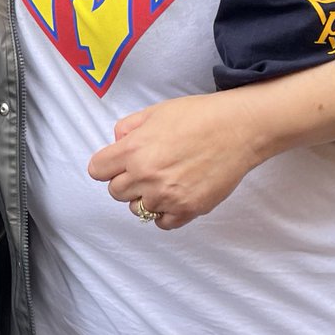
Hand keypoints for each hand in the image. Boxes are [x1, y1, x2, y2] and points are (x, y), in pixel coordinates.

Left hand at [87, 92, 265, 228]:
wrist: (237, 129)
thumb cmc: (197, 116)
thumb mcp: (154, 112)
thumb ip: (128, 127)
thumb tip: (117, 142)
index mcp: (134, 150)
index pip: (97, 170)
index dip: (105, 165)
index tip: (114, 163)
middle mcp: (146, 176)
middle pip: (115, 192)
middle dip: (124, 180)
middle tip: (142, 169)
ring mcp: (167, 196)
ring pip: (137, 209)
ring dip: (143, 197)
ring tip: (160, 182)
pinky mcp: (188, 210)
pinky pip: (162, 222)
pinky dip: (163, 212)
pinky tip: (172, 196)